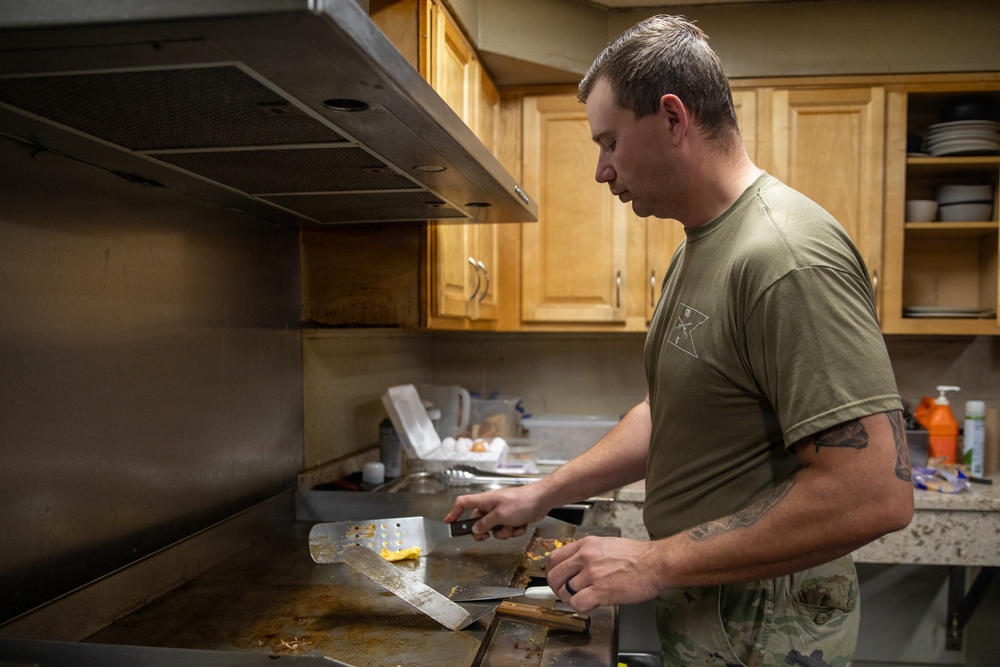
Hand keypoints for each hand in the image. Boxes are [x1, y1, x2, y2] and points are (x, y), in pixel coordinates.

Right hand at [443, 485, 548, 540]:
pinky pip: (507, 530)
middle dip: (485, 531)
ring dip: (504, 532)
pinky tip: (521, 524)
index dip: (454, 512)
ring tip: (512, 525)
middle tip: (488, 534)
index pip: (462, 503)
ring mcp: (501, 513)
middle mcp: (491, 507)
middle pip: (478, 522)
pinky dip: (514, 530)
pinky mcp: (511, 518)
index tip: (449, 522)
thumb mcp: (500, 515)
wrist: (542, 500)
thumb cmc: (521, 502)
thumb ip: (485, 524)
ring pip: (494, 530)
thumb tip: (474, 530)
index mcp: (484, 501)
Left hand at [545, 536, 661, 612]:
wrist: (655, 564)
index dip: (552, 572)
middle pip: (555, 576)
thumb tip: (574, 565)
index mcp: (586, 545)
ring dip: (572, 599)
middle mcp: (585, 557)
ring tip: (584, 599)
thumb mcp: (606, 545)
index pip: (554, 558)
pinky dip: (582, 608)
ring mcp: (592, 574)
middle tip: (566, 594)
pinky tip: (592, 605)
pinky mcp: (600, 590)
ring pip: (565, 591)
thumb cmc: (637, 556)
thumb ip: (588, 553)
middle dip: (557, 588)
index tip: (557, 579)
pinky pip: (577, 603)